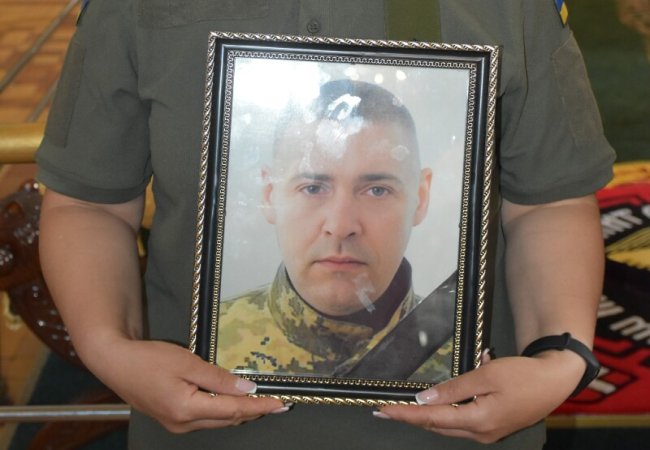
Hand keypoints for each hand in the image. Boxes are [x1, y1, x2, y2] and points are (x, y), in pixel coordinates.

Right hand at [85, 338, 286, 432]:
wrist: (115, 363)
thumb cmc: (149, 359)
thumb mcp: (188, 363)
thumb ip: (219, 378)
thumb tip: (247, 388)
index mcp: (187, 409)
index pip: (234, 410)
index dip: (259, 406)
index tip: (281, 403)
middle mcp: (183, 424)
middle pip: (228, 420)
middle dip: (254, 411)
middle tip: (277, 402)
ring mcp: (176, 425)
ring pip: (218, 422)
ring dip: (239, 412)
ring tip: (261, 402)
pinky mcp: (172, 420)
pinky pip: (206, 419)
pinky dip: (223, 411)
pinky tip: (233, 401)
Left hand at [375, 350, 584, 442]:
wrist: (556, 381)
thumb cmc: (522, 375)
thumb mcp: (486, 375)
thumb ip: (454, 389)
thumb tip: (423, 399)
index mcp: (477, 421)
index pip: (431, 418)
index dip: (404, 414)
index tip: (381, 410)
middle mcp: (480, 433)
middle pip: (437, 425)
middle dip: (411, 417)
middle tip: (386, 410)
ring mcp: (488, 432)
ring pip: (449, 424)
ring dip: (430, 414)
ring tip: (406, 406)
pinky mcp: (494, 426)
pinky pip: (464, 418)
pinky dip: (451, 407)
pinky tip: (446, 395)